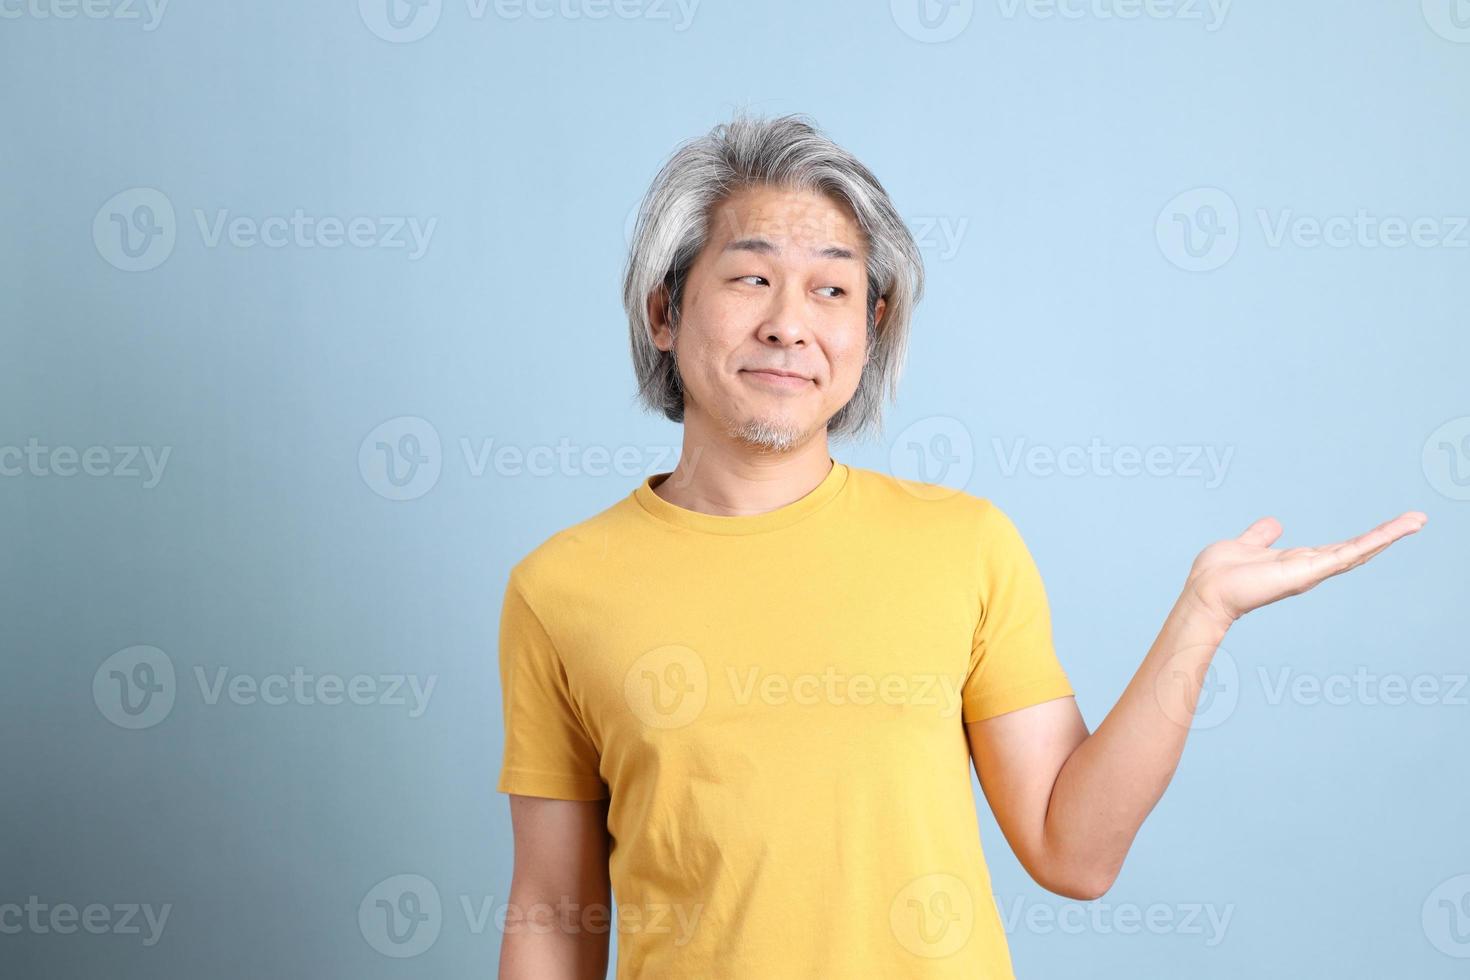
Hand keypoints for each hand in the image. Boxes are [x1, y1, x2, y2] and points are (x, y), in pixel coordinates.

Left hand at [1181, 511, 1427, 630]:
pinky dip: (1372, 542)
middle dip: (1386, 536)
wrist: (1206, 591)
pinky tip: (1394, 531)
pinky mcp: (1309, 571)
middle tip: (1416, 520)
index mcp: (1296, 561)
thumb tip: (1275, 524)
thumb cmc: (1219, 573)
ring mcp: (1311, 571)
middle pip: (1356, 550)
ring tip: (1417, 520)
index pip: (1337, 549)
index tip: (1388, 527)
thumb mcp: (1247, 545)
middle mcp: (1309, 568)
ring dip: (1389, 535)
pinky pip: (1346, 554)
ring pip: (1358, 551)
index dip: (1362, 539)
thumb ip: (1261, 536)